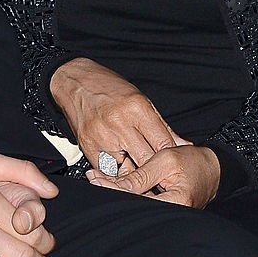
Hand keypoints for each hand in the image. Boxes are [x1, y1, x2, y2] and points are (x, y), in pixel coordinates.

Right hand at [49, 58, 187, 173]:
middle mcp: (119, 123)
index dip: (172, 156)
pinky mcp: (88, 146)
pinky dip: (117, 171)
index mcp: (136, 108)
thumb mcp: (141, 99)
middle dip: (156, 169)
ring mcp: (102, 136)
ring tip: (140, 171)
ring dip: (136, 173)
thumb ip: (162, 126)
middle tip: (162, 174)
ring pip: (128, 169)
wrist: (74, 81)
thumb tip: (183, 144)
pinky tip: (122, 166)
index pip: (163, 143)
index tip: (175, 163)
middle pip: (147, 160)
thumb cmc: (108, 87)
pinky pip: (108, 170)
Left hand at [86, 144, 220, 208]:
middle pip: (132, 204)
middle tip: (92, 176)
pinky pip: (141, 199)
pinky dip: (127, 190)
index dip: (113, 189)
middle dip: (111, 190)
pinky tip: (113, 182)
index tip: (95, 177)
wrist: (214, 168)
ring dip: (116, 190)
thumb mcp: (166, 161)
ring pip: (134, 202)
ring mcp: (165, 211)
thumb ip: (142, 176)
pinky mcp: (161, 206)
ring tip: (98, 177)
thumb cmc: (194, 162)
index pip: (136, 199)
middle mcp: (169, 213)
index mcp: (174, 204)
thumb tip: (116, 184)